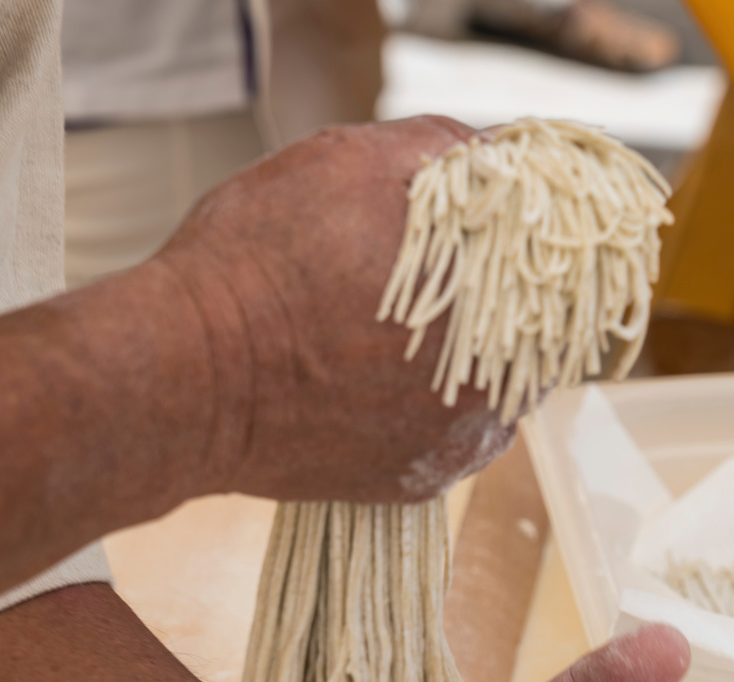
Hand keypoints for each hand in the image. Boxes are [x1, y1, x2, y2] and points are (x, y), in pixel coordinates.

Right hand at [154, 116, 517, 503]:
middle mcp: (497, 377)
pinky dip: (424, 403)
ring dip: (458, 352)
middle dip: (487, 297)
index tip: (482, 227)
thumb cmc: (254, 270)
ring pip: (490, 382)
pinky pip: (449, 433)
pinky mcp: (421, 481)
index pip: (550, 260)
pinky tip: (375, 376)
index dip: (517, 235)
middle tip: (424, 277)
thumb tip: (488, 150)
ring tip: (388, 328)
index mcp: (495, 292)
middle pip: (526, 326)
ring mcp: (461, 439)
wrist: (183, 379)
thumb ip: (438, 148)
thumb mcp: (345, 162)